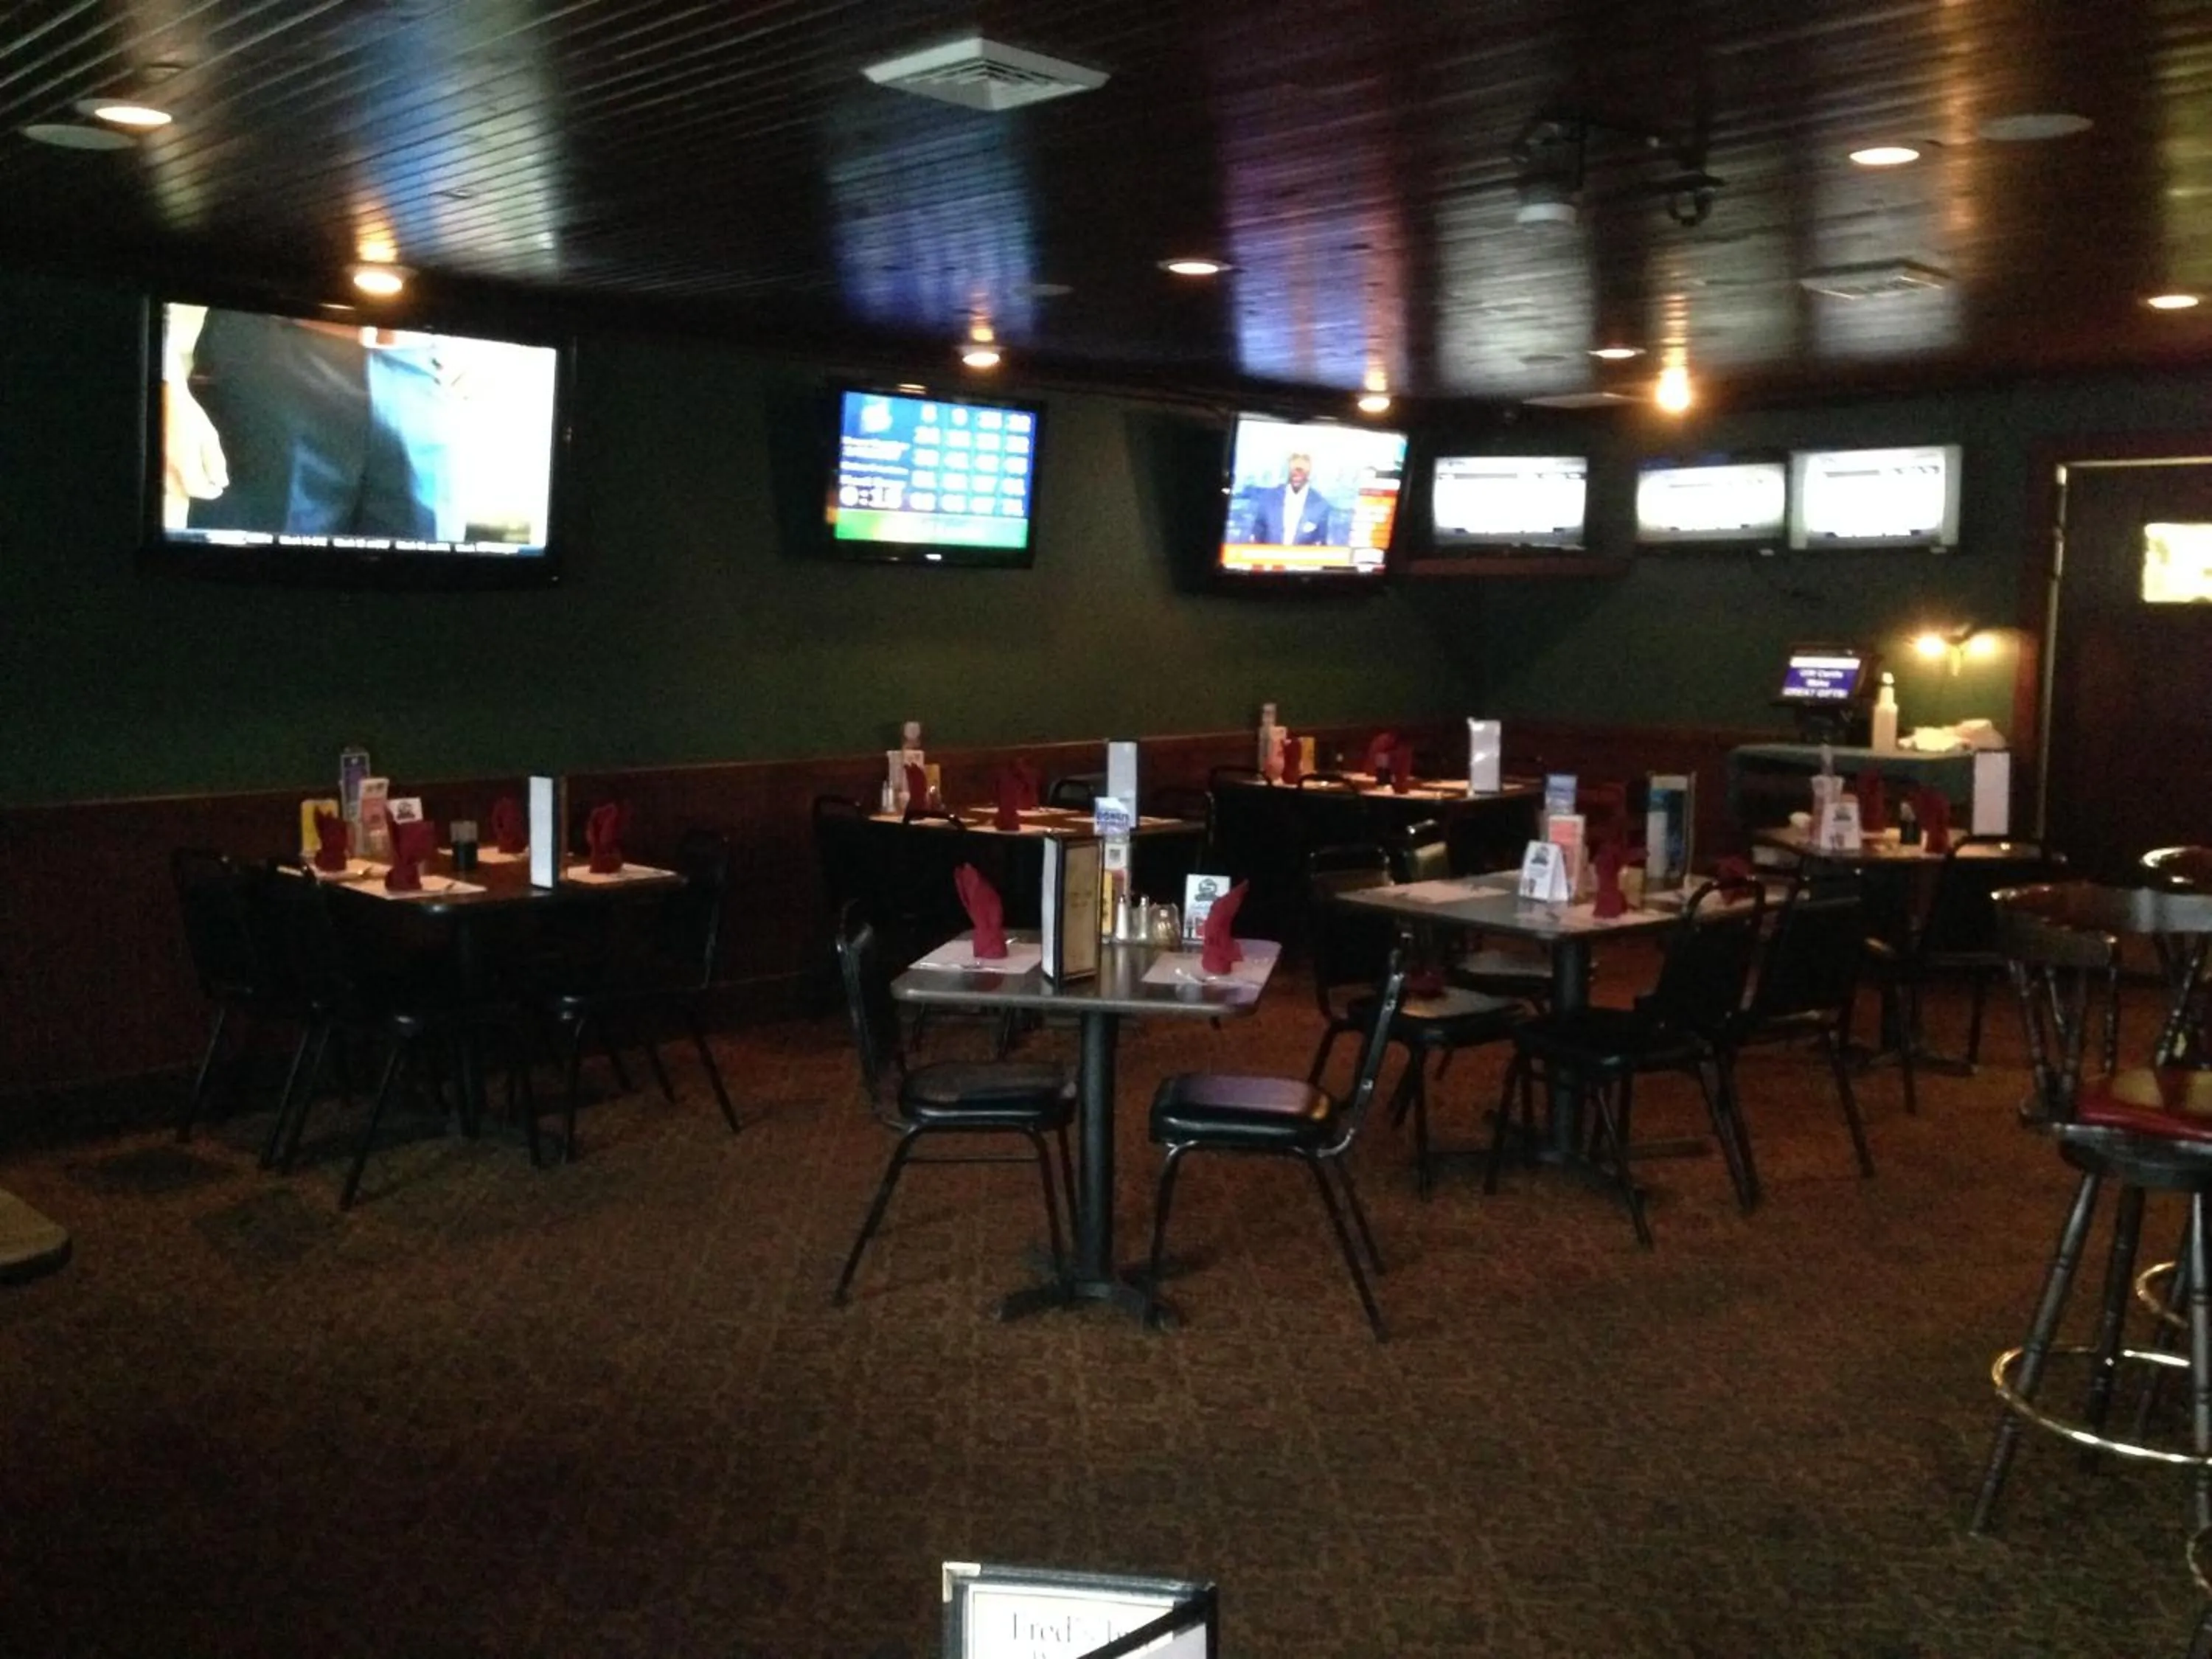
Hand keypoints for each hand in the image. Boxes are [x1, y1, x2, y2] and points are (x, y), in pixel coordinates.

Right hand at [162, 380, 228, 523]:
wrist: (161, 394)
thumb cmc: (186, 412)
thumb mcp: (208, 435)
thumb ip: (215, 460)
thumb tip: (221, 481)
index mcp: (183, 461)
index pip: (196, 489)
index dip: (209, 492)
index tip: (217, 489)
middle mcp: (165, 466)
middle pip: (180, 493)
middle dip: (195, 491)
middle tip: (206, 484)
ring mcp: (154, 462)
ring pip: (167, 488)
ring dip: (181, 488)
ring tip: (193, 478)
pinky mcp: (147, 456)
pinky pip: (158, 477)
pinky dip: (169, 480)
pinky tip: (178, 472)